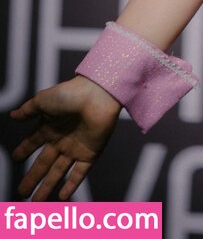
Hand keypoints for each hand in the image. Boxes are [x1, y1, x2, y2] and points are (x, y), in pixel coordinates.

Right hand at [10, 76, 121, 200]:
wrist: (97, 95)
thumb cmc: (70, 93)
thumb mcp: (43, 100)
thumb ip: (27, 110)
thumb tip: (12, 115)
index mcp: (50, 126)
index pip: (33, 142)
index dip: (24, 150)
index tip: (15, 159)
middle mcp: (62, 139)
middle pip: (43, 163)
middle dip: (32, 177)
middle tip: (22, 191)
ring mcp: (76, 147)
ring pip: (58, 172)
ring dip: (47, 186)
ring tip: (36, 201)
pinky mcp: (90, 153)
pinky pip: (79, 173)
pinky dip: (71, 185)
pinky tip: (62, 197)